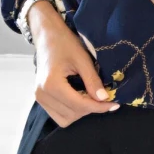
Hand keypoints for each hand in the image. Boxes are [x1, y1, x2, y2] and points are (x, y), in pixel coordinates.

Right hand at [28, 2, 119, 125]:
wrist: (47, 35)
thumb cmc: (65, 43)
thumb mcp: (82, 59)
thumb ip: (92, 80)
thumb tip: (104, 99)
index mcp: (51, 84)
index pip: (79, 105)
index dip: (99, 107)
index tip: (114, 104)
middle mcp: (42, 94)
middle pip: (72, 114)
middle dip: (90, 108)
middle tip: (104, 98)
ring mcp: (39, 98)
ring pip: (65, 119)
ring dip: (81, 112)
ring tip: (91, 97)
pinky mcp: (40, 98)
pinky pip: (58, 114)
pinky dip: (72, 110)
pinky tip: (80, 97)